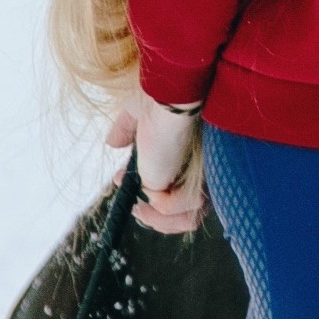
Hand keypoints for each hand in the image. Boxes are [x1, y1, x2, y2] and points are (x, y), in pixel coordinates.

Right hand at [105, 91, 206, 234]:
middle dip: (157, 217)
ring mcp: (206, 180)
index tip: (128, 185)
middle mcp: (205, 168)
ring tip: (141, 209)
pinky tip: (147, 202)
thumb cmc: (158, 99)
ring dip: (158, 220)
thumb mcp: (134, 115)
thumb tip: (113, 143)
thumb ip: (126, 130)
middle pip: (190, 210)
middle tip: (139, 209)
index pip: (184, 188)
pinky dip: (159, 212)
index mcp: (191, 154)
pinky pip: (177, 213)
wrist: (170, 98)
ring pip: (189, 218)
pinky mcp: (198, 189)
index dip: (156, 197)